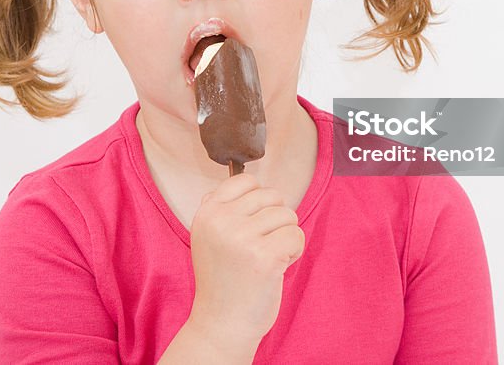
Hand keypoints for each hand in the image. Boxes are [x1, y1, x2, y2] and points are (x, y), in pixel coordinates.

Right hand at [186, 173, 305, 345]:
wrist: (222, 323)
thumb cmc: (222, 280)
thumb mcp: (207, 237)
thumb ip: (221, 208)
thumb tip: (247, 183)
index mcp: (207, 213)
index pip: (246, 181)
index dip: (259, 201)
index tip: (254, 225)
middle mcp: (221, 221)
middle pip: (272, 196)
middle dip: (276, 220)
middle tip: (263, 246)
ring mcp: (242, 238)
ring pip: (287, 215)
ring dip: (286, 236)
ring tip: (270, 257)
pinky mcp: (265, 256)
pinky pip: (296, 235)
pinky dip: (295, 251)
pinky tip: (279, 266)